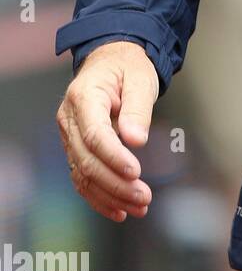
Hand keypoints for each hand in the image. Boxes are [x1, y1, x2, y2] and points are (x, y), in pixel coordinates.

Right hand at [56, 40, 158, 221]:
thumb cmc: (128, 67)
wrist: (112, 61)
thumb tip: (135, 140)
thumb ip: (137, 108)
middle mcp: (69, 119)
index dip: (114, 157)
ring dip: (110, 195)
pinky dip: (99, 197)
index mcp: (83, 97)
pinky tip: (120, 210)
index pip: (94, 135)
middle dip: (115, 183)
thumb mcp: (141, 77)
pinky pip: (82, 178)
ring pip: (83, 174)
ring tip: (139, 207)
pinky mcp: (74, 149)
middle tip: (144, 197)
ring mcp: (68, 136)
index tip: (136, 172)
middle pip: (87, 159)